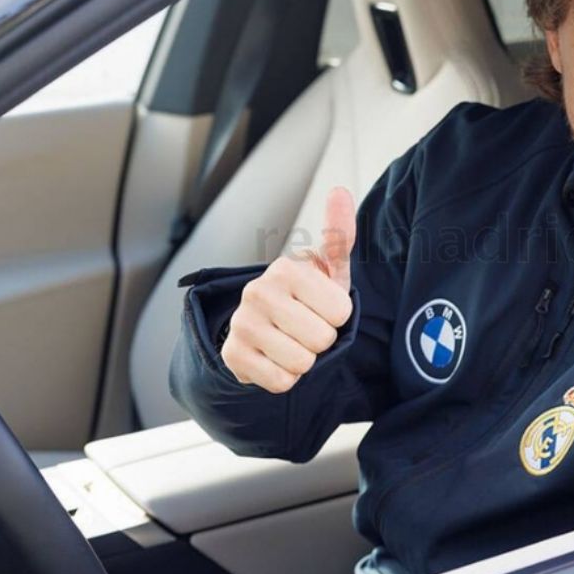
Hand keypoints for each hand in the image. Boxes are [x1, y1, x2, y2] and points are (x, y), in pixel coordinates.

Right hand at [220, 187, 355, 391]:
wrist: (268, 327)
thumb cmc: (306, 297)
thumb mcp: (328, 269)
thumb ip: (338, 235)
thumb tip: (340, 191)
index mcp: (286, 269)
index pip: (341, 312)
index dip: (338, 316)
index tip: (321, 307)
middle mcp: (258, 292)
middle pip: (322, 339)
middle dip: (321, 340)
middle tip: (305, 327)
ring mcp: (242, 324)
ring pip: (302, 364)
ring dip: (304, 361)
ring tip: (291, 341)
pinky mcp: (232, 356)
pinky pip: (281, 382)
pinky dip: (285, 378)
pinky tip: (275, 358)